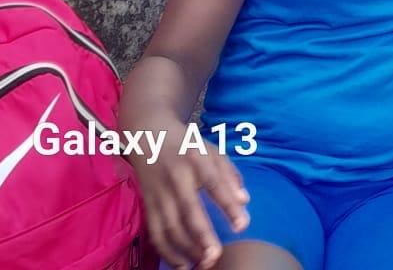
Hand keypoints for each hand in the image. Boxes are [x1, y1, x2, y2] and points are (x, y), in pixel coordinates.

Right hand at [132, 131, 247, 269]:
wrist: (149, 136)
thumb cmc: (188, 146)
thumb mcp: (212, 150)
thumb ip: (230, 175)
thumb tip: (244, 201)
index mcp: (196, 159)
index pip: (215, 184)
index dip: (228, 205)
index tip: (242, 226)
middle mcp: (176, 177)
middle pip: (189, 210)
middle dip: (202, 236)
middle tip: (216, 257)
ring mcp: (158, 193)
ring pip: (170, 227)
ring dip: (185, 250)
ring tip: (203, 264)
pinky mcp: (147, 205)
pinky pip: (156, 233)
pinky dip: (167, 252)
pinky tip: (181, 265)